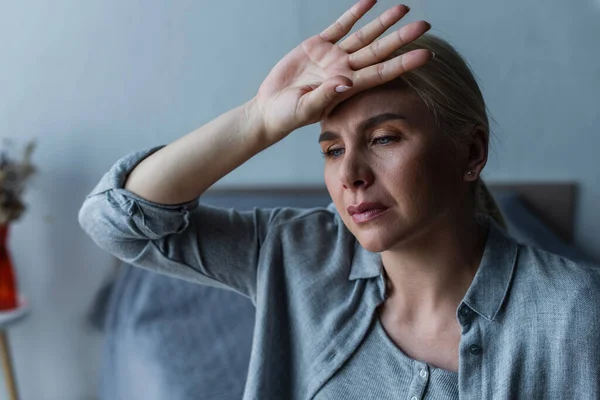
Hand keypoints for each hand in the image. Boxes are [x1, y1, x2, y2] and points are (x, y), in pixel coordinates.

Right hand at [254, 0, 432, 142]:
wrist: (270, 109)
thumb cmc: (288, 115)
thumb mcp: (306, 107)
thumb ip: (325, 95)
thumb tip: (345, 82)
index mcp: (347, 87)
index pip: (381, 72)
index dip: (404, 63)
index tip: (426, 54)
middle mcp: (345, 70)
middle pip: (379, 51)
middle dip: (401, 38)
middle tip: (424, 25)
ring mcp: (332, 56)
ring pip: (364, 35)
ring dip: (383, 23)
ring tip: (403, 8)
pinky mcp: (317, 45)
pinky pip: (340, 26)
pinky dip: (354, 13)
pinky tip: (369, 2)